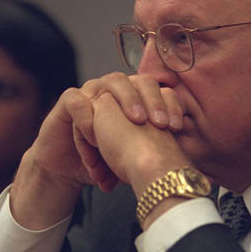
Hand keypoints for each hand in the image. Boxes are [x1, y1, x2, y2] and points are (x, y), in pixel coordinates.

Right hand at [10, 72, 181, 228]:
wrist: (69, 169)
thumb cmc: (105, 160)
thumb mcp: (133, 157)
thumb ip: (152, 150)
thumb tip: (181, 161)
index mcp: (136, 100)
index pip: (160, 90)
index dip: (171, 105)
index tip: (177, 127)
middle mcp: (116, 91)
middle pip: (140, 81)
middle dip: (152, 100)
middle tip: (158, 124)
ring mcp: (92, 92)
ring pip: (113, 82)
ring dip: (125, 101)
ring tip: (134, 124)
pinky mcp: (69, 101)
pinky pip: (79, 99)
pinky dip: (88, 115)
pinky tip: (97, 137)